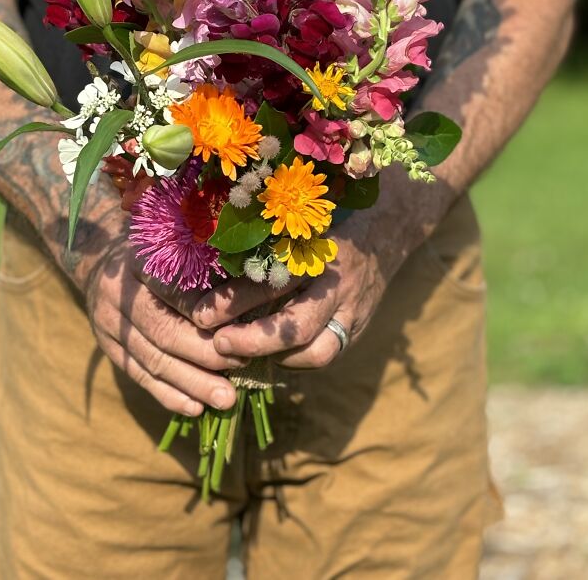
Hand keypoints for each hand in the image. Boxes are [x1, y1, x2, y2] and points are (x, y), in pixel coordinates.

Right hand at [84, 244, 253, 416]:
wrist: (101, 268)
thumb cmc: (157, 257)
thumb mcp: (174, 248)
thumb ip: (203, 266)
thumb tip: (252, 288)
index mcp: (139, 261)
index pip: (173, 289)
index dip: (206, 311)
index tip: (240, 327)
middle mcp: (119, 294)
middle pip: (163, 330)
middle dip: (205, 353)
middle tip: (241, 365)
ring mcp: (109, 325)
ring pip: (153, 360)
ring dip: (193, 383)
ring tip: (227, 398)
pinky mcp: (109, 350)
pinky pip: (140, 377)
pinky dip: (170, 395)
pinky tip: (196, 408)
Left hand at [193, 208, 403, 369]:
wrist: (385, 233)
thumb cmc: (326, 226)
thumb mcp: (298, 227)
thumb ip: (266, 249)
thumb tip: (211, 271)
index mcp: (317, 254)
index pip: (272, 282)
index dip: (235, 301)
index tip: (202, 313)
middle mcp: (336, 287)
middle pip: (294, 327)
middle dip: (252, 342)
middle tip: (218, 344)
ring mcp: (352, 312)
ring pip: (316, 352)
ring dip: (277, 359)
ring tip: (244, 356)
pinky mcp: (357, 330)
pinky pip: (326, 354)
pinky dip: (295, 360)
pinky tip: (272, 355)